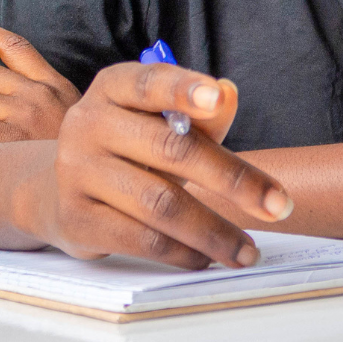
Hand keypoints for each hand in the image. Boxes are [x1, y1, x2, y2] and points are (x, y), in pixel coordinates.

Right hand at [24, 59, 293, 268]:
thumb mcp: (164, 124)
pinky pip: (141, 239)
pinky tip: (205, 258)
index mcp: (114, 88)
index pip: (150, 83)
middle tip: (278, 205)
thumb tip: (229, 94)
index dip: (184, 89)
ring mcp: (77, 172)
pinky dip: (182, 251)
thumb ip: (202, 114)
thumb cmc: (132, 149)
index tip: (218, 100)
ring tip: (247, 250)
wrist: (63, 189)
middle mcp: (88, 123)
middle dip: (232, 180)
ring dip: (213, 231)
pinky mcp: (76, 218)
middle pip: (170, 149)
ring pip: (160, 203)